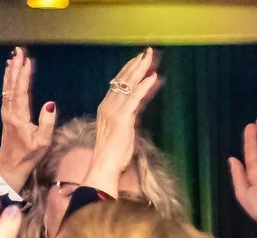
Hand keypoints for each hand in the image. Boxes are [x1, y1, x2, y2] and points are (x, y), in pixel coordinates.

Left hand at [0, 48, 57, 191]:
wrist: (11, 163)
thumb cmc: (29, 154)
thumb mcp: (43, 141)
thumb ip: (47, 122)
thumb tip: (50, 103)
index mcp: (19, 116)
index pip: (22, 91)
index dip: (24, 75)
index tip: (27, 61)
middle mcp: (10, 111)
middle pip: (12, 84)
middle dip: (16, 67)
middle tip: (19, 51)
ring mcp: (6, 111)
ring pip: (7, 86)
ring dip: (11, 71)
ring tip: (14, 57)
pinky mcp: (6, 113)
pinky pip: (6, 91)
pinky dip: (8, 79)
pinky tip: (9, 72)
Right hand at [82, 49, 161, 197]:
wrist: (104, 167)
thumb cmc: (114, 154)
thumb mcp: (123, 131)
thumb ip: (129, 117)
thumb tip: (138, 107)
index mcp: (106, 107)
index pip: (118, 83)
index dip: (129, 70)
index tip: (139, 60)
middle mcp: (107, 105)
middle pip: (122, 79)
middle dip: (135, 65)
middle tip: (147, 52)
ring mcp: (114, 111)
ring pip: (128, 85)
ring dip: (140, 70)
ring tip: (150, 58)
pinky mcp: (122, 119)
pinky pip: (134, 98)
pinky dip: (144, 87)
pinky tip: (152, 77)